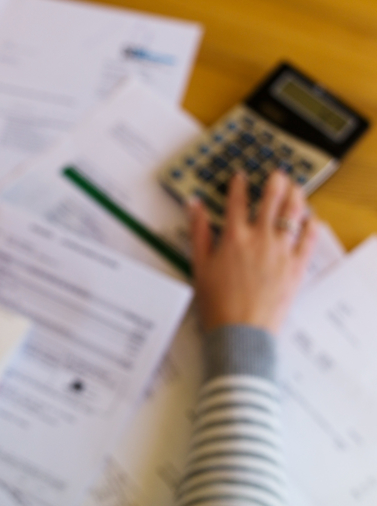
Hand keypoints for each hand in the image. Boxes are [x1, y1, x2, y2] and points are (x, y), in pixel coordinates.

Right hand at [189, 171, 318, 334]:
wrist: (240, 331)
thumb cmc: (218, 303)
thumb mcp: (199, 265)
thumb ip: (198, 232)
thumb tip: (193, 206)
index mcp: (233, 238)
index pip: (236, 202)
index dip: (239, 185)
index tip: (241, 175)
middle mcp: (259, 239)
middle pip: (270, 201)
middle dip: (275, 183)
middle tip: (278, 174)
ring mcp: (280, 252)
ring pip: (292, 215)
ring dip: (295, 197)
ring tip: (296, 188)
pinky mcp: (296, 267)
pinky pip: (308, 240)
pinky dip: (311, 226)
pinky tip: (311, 219)